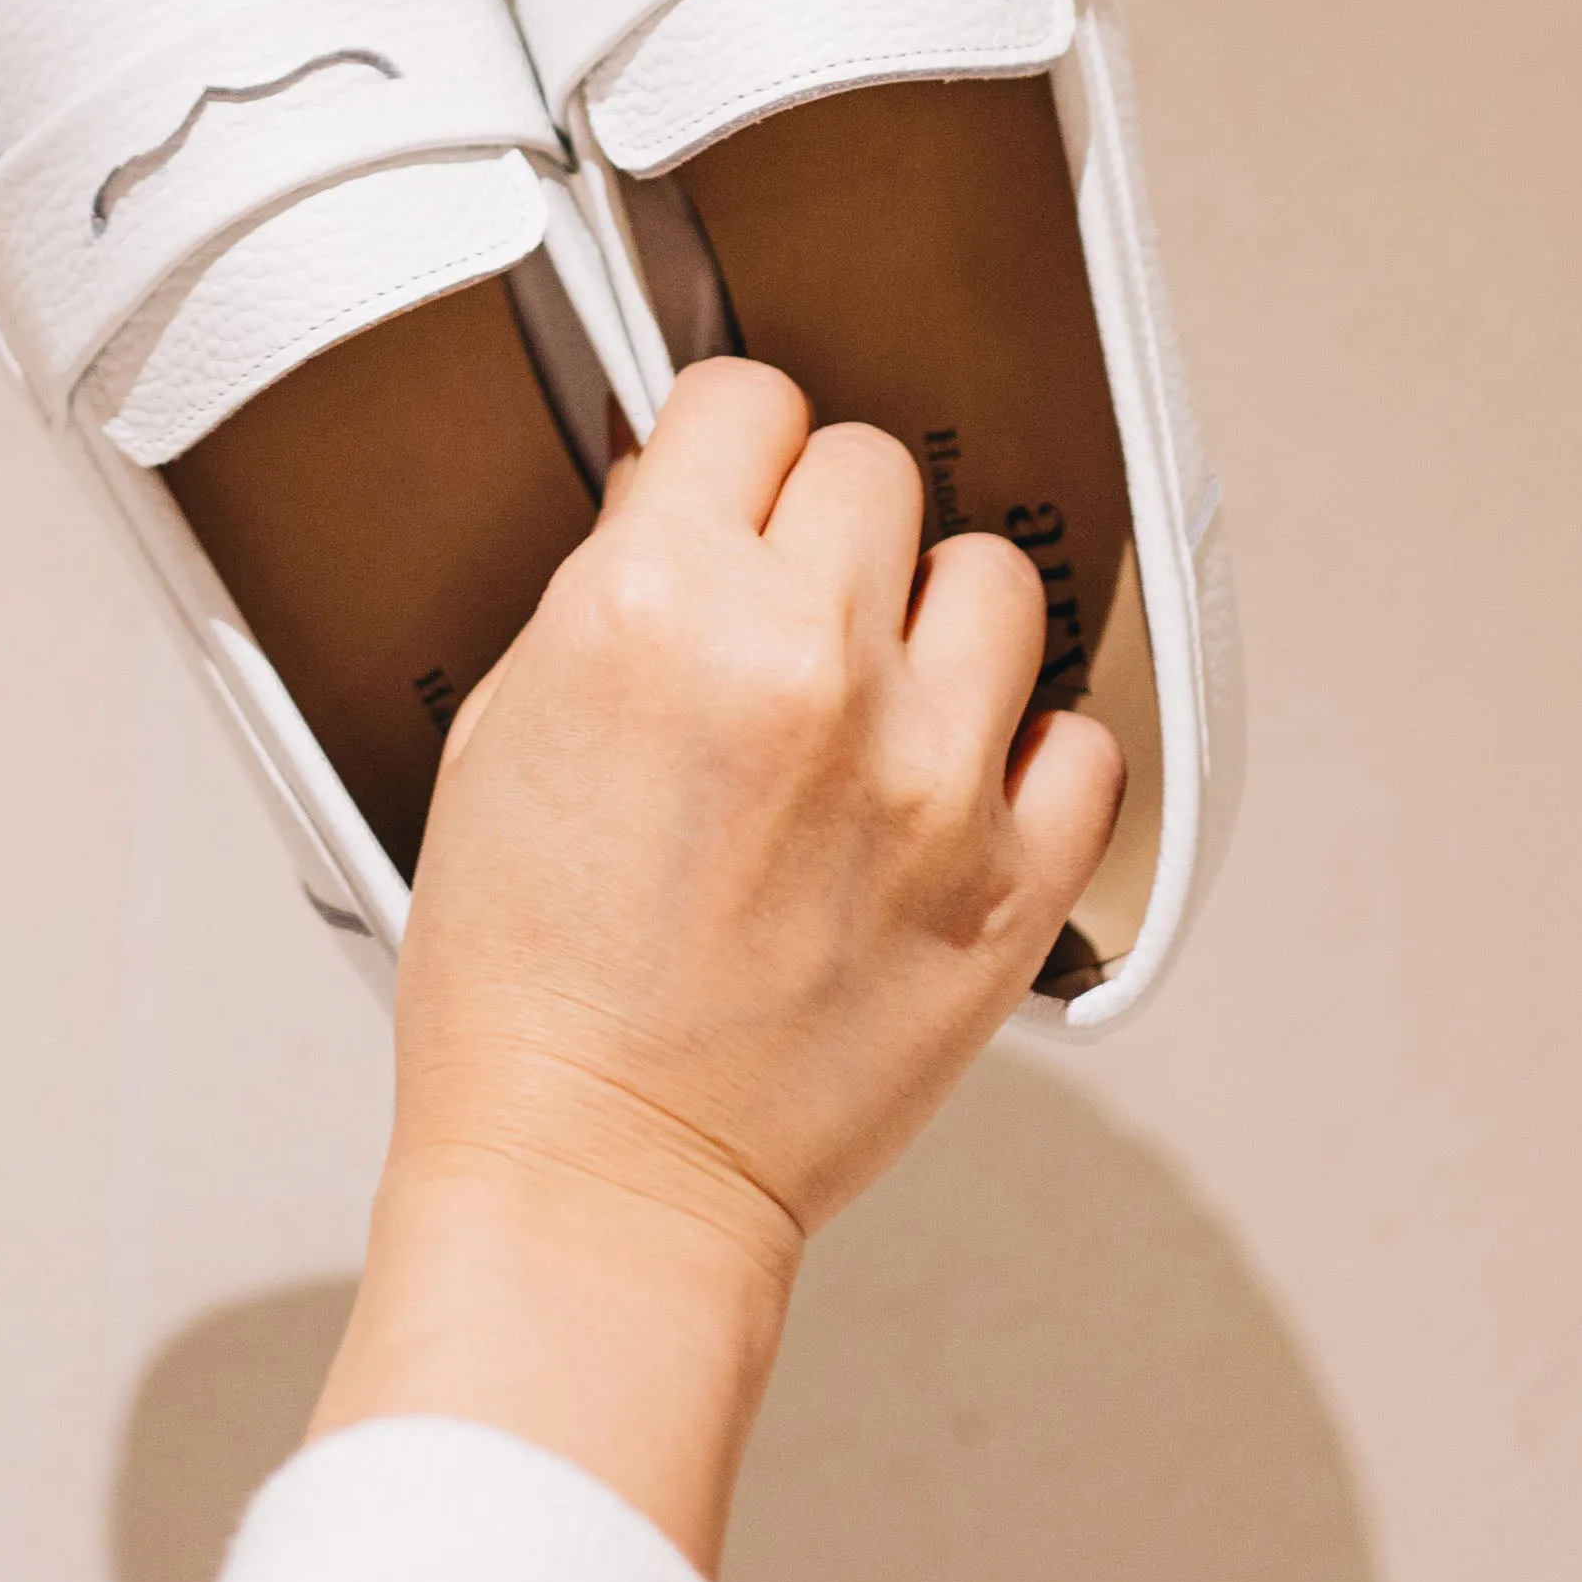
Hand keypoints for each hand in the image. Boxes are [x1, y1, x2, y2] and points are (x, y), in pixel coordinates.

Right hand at [308, 358, 1125, 1569]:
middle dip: (824, 524)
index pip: (746, 402)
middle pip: (874, 467)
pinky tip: (952, 789)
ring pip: (995, 579)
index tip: (730, 486)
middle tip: (790, 604)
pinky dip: (1024, 758)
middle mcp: (803, 665)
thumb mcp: (501, 734)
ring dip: (937, 621)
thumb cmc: (527, 992)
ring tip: (881, 694)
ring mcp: (924, 772)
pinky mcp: (1009, 881)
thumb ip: (607, 590)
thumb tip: (681, 497)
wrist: (597, 1179)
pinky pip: (1080, 742)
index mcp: (656, 609)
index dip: (728, 447)